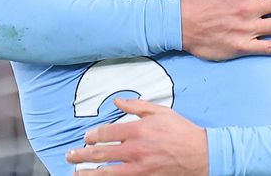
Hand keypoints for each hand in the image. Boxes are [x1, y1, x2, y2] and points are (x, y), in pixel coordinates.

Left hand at [67, 98, 208, 175]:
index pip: (105, 134)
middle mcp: (135, 150)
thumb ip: (136, 106)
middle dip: (81, 155)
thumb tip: (117, 101)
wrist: (200, 154)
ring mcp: (138, 168)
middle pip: (100, 154)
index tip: (86, 137)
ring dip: (88, 173)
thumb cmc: (181, 131)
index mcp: (137, 130)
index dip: (92, 136)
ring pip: (106, 172)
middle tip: (71, 155)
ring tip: (76, 173)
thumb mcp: (160, 112)